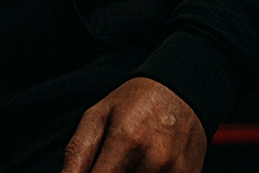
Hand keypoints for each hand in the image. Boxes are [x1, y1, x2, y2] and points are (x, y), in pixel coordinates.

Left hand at [60, 77, 206, 172]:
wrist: (182, 93)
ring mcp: (176, 172)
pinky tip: (143, 165)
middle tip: (109, 160)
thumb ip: (77, 153)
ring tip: (126, 161)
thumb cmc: (133, 104)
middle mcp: (155, 159)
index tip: (88, 171)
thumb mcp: (97, 117)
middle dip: (108, 172)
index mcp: (126, 139)